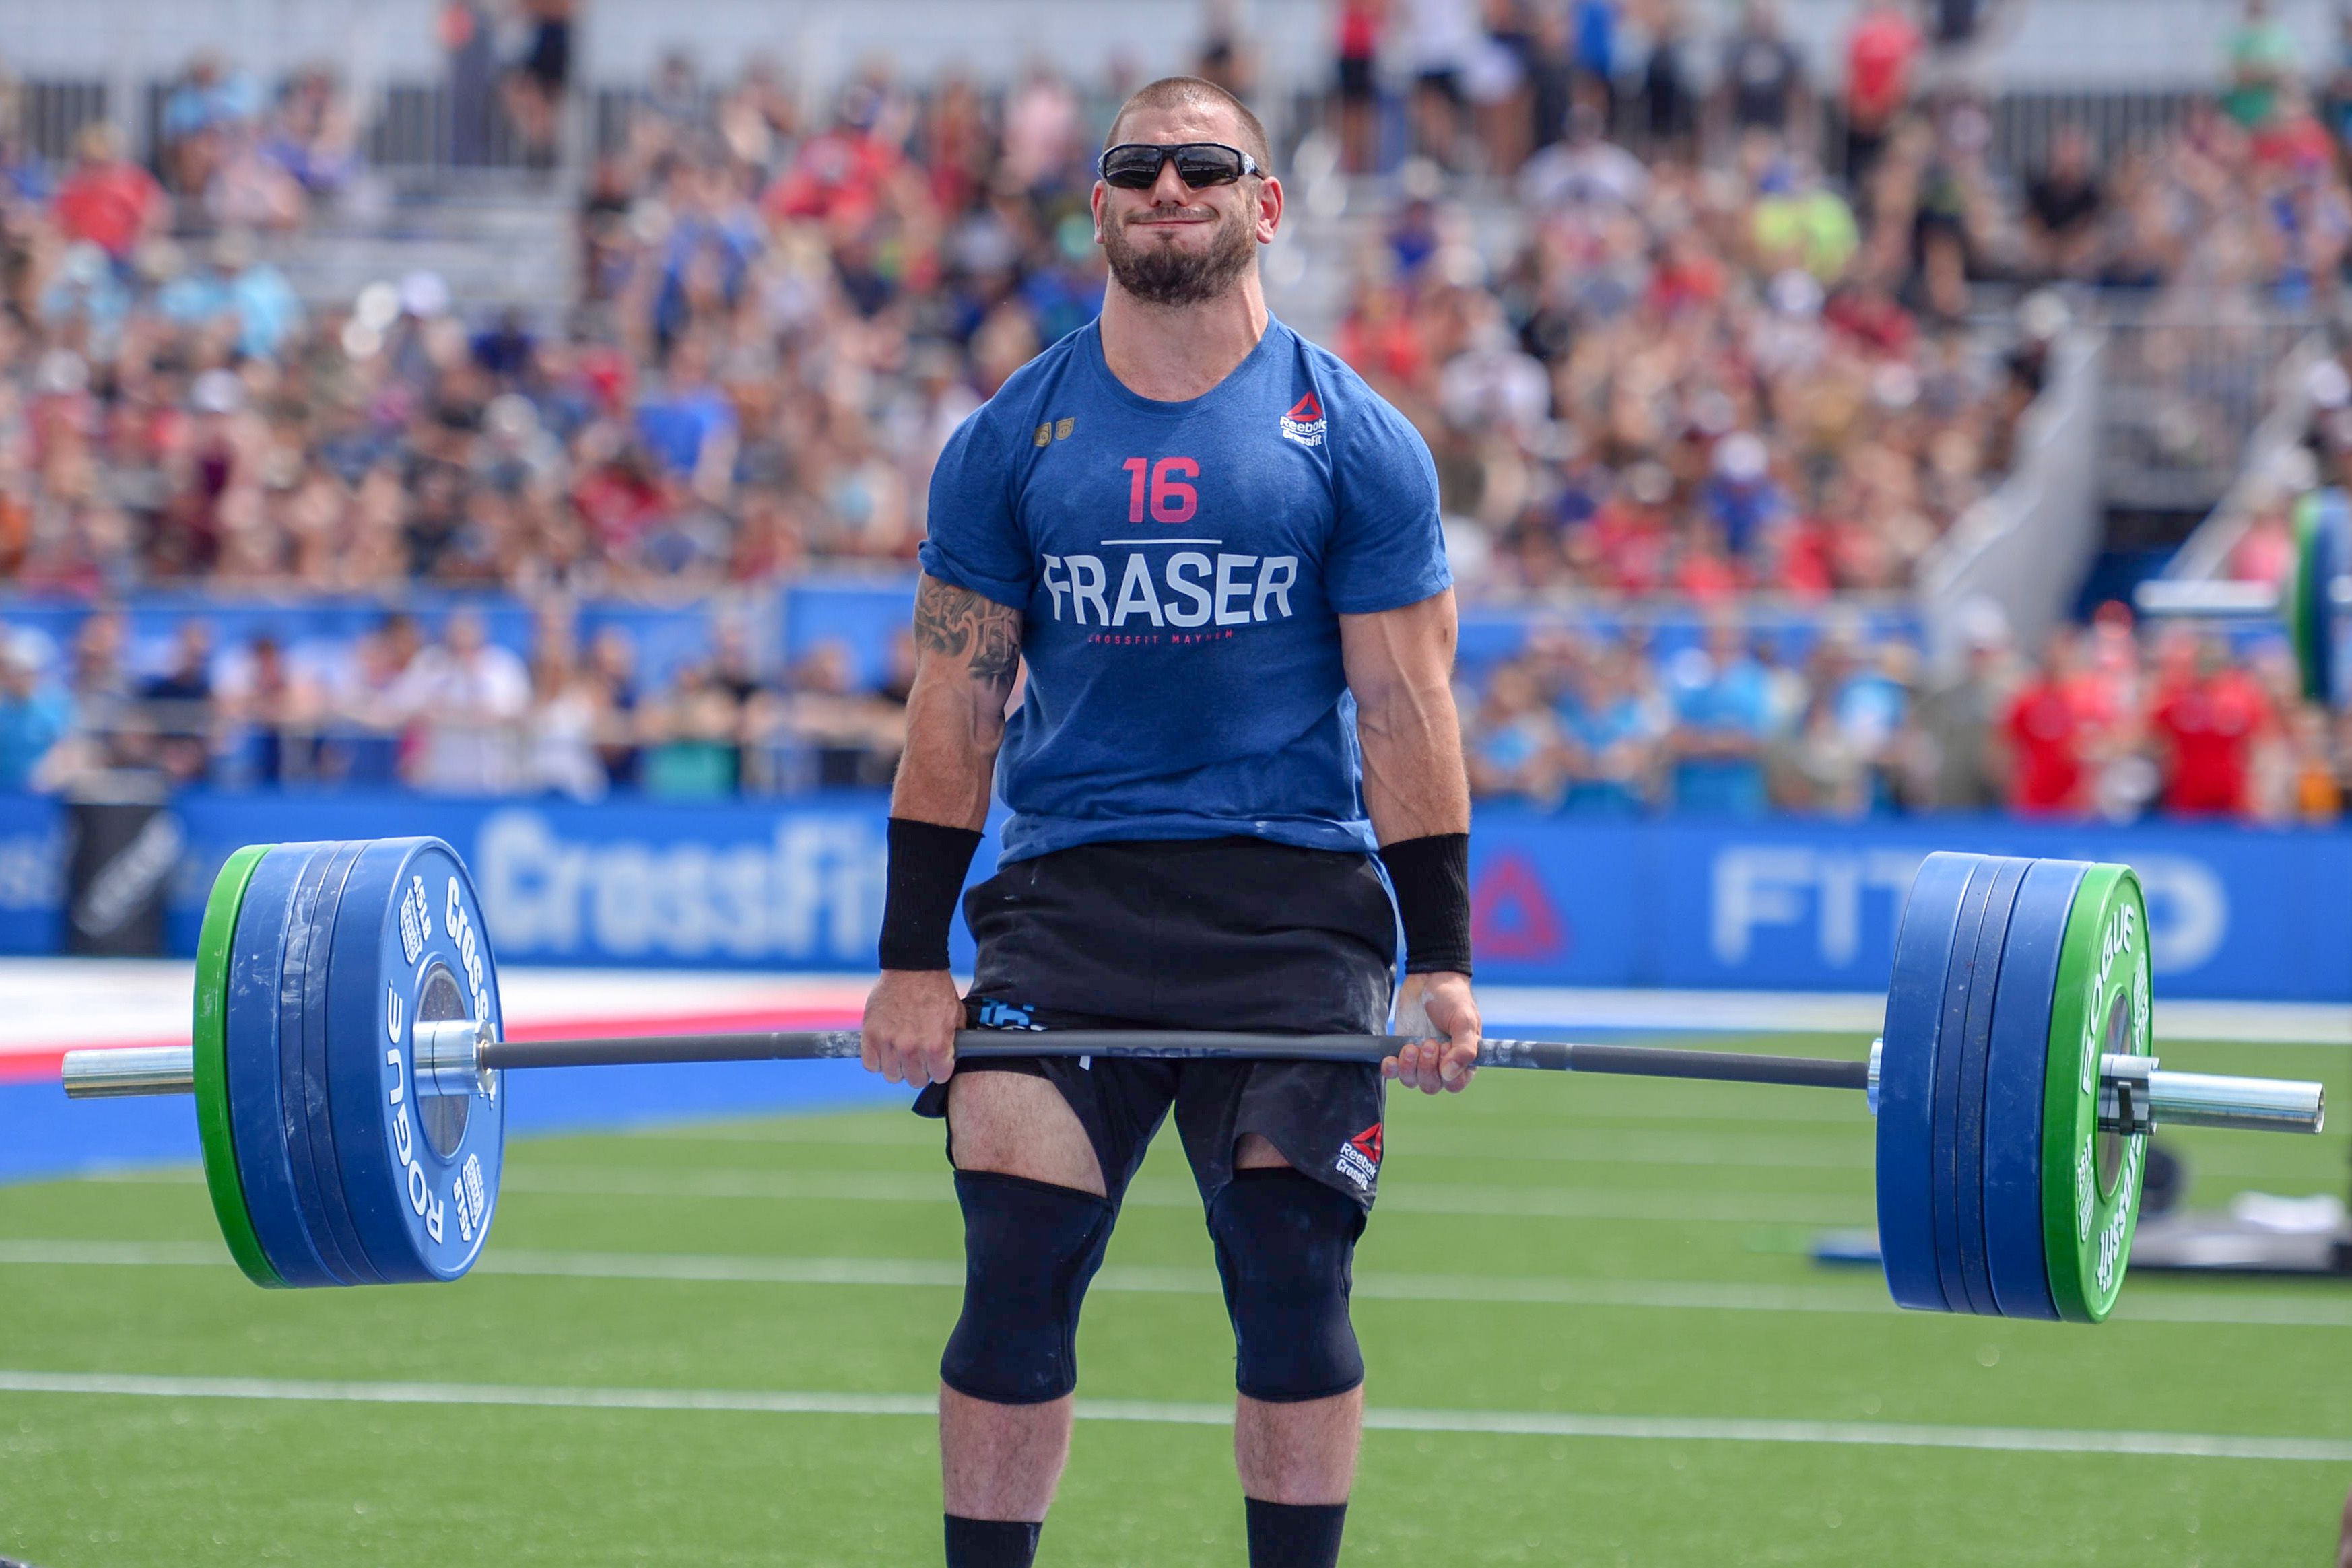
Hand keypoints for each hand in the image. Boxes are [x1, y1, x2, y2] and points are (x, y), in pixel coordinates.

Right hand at [861, 968, 961, 1087]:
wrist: (913, 967)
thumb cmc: (936, 989)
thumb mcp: (957, 1016)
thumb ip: (955, 1041)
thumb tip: (954, 1057)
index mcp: (936, 1045)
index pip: (938, 1077)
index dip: (939, 1068)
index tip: (936, 1060)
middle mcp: (911, 1048)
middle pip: (915, 1079)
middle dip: (920, 1069)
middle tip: (919, 1055)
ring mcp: (888, 1042)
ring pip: (892, 1075)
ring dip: (898, 1066)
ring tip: (902, 1051)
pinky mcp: (870, 1035)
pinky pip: (871, 1064)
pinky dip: (877, 1060)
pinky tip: (886, 1049)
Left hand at [1384, 970, 1479, 1094]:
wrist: (1429, 978)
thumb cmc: (1453, 998)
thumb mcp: (1464, 1020)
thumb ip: (1464, 1048)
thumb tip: (1449, 1074)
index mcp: (1463, 1060)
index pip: (1454, 1084)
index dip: (1447, 1073)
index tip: (1444, 1049)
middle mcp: (1442, 1063)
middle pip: (1431, 1086)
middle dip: (1426, 1068)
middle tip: (1428, 1043)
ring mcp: (1420, 1059)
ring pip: (1412, 1081)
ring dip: (1409, 1067)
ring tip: (1411, 1046)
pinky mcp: (1401, 1051)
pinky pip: (1394, 1072)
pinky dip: (1391, 1069)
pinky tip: (1390, 1059)